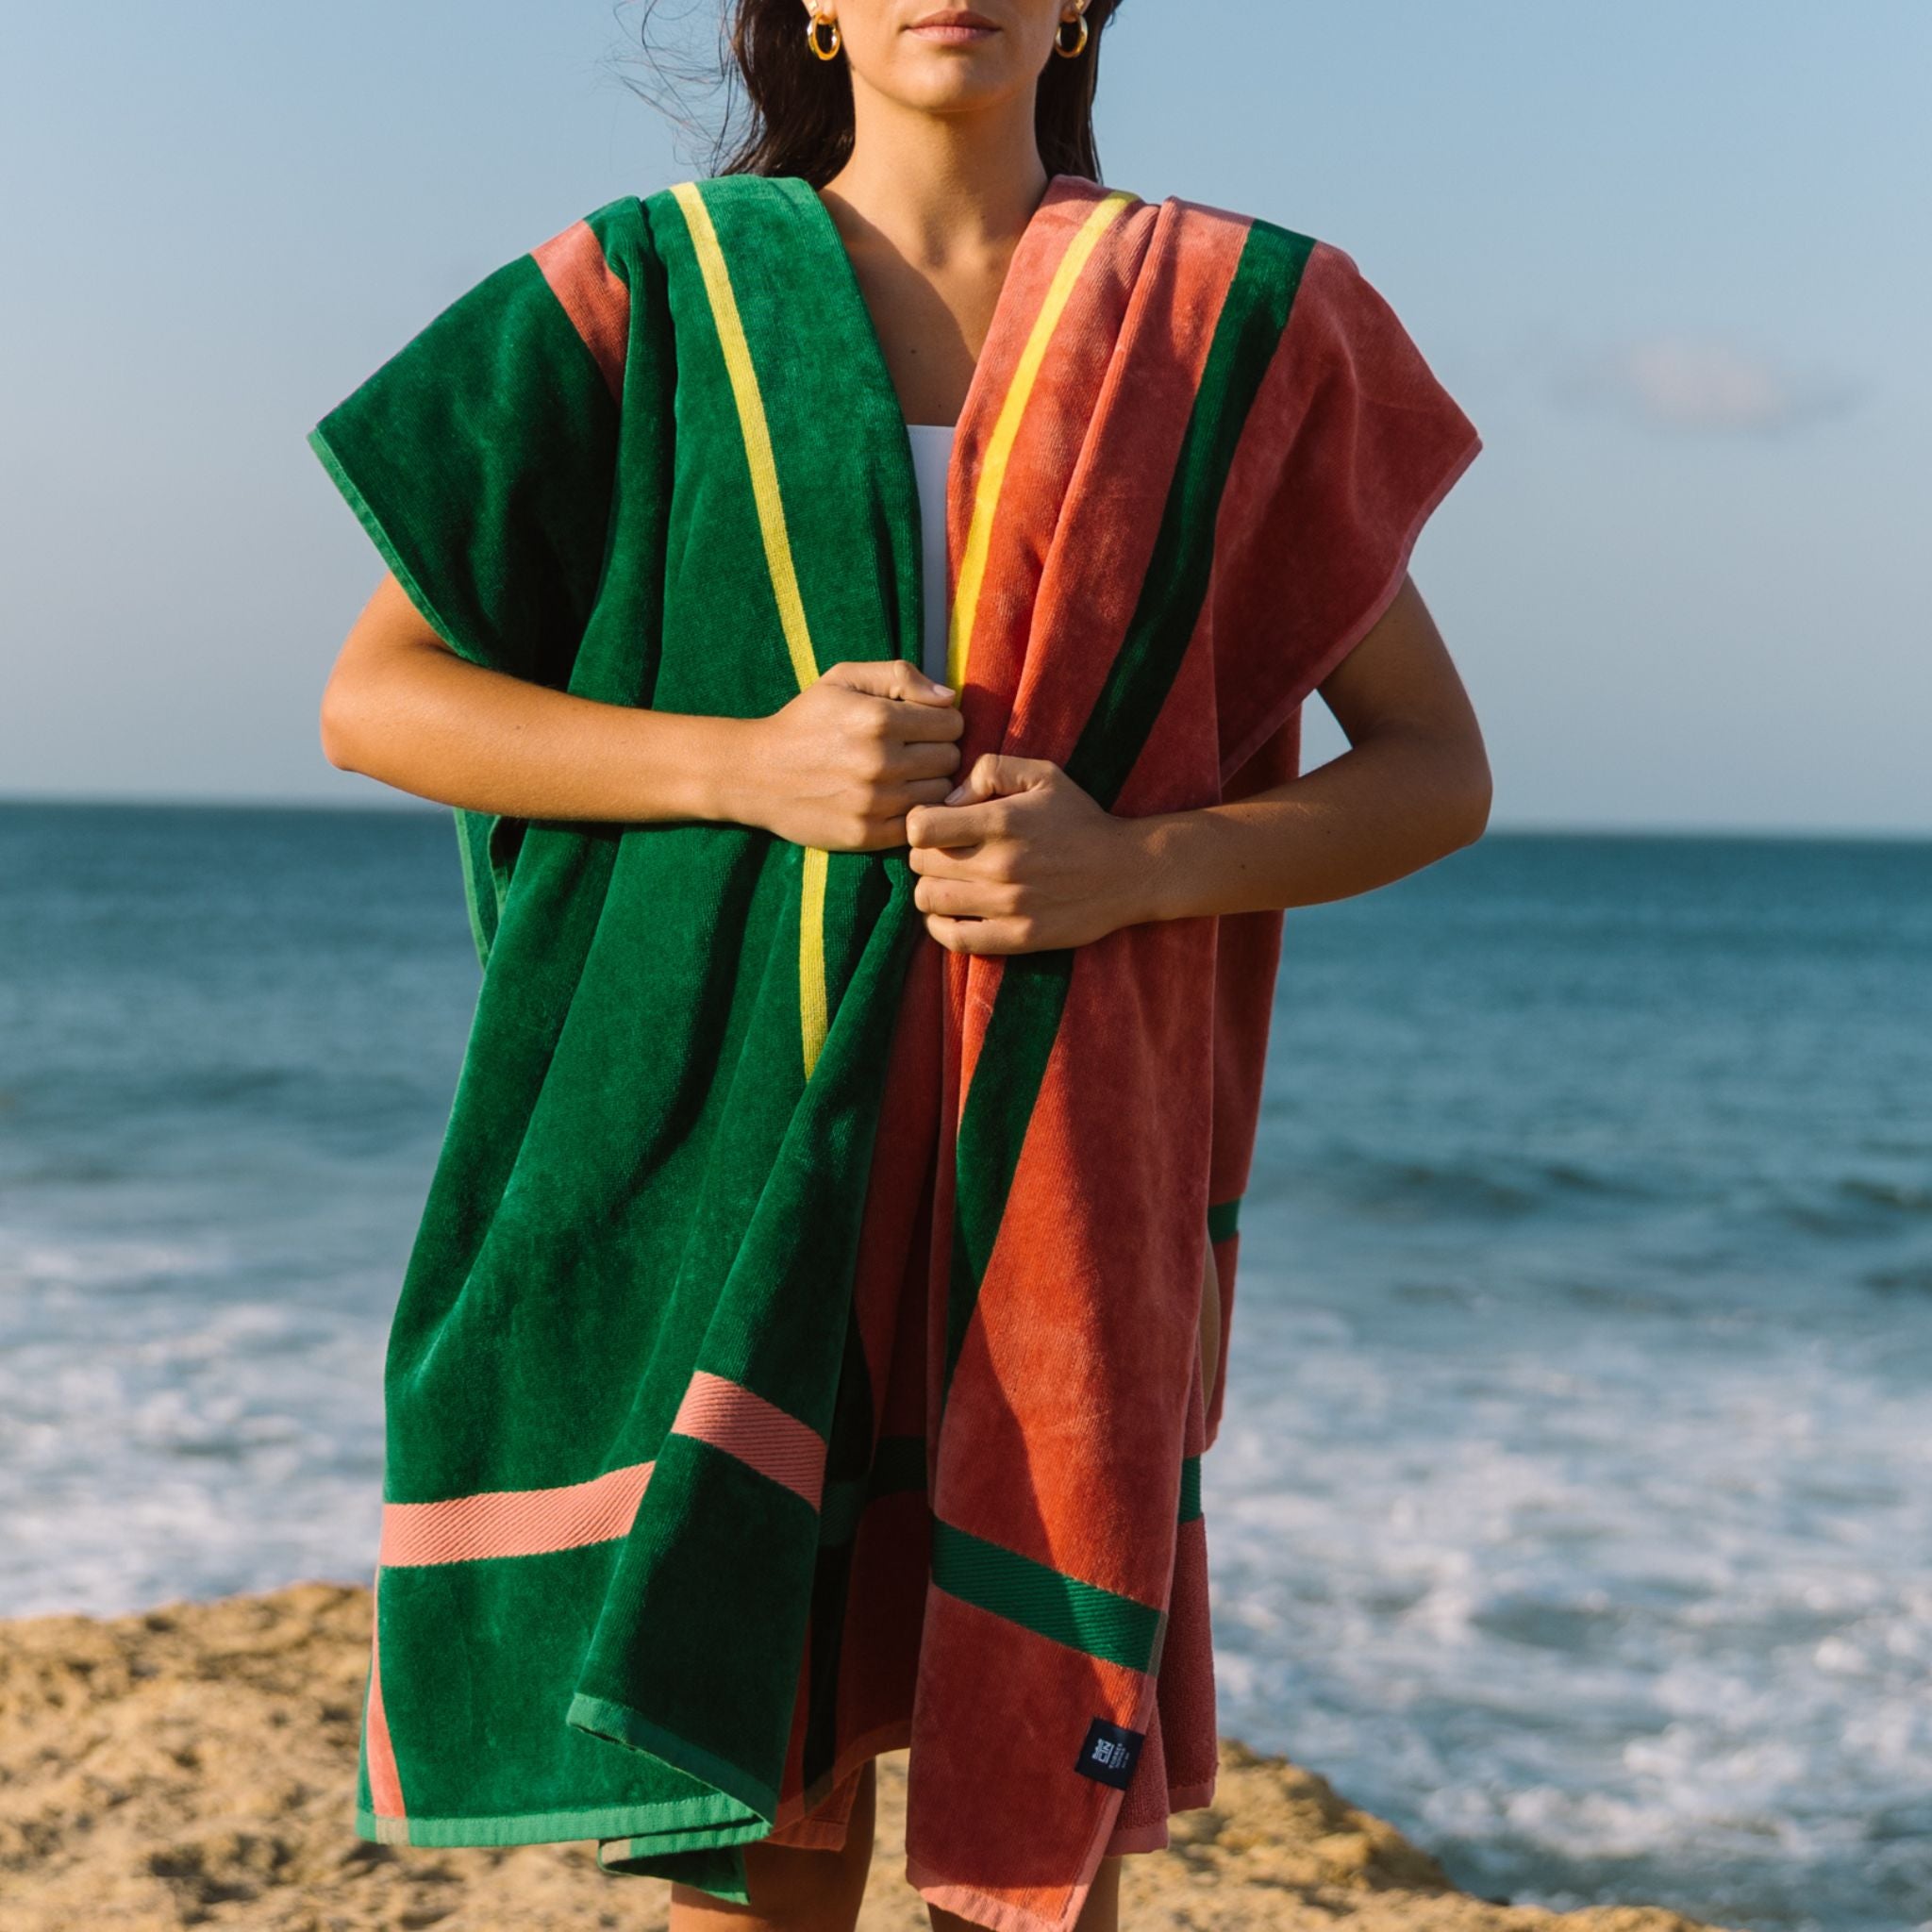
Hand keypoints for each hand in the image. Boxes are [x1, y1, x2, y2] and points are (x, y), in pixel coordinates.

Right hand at [740, 660, 962, 849]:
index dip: (942, 721)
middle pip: (951, 759)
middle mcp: (880, 763)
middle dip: (938, 752)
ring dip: (929, 784)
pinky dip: (914, 813)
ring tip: (904, 776)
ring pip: (941, 794)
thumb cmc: (805, 721)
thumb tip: (949, 698)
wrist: (756, 774)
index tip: (921, 726)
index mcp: (878, 719)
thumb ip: (899, 675)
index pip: (952, 723)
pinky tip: (894, 800)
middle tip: (912, 751)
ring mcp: (875, 803)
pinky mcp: (868, 835)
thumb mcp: (843, 679)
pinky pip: (920, 825)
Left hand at [904, 754, 1150, 953]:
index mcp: (1002, 822)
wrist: (1128, 871)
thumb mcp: (1042, 775)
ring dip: (931, 889)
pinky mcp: (1017, 938)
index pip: (919, 827)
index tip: (935, 824)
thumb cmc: (1080, 818)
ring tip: (949, 881)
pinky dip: (940, 926)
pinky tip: (951, 913)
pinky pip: (953, 939)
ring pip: (929, 901)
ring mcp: (1008, 906)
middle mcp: (1001, 866)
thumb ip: (990, 771)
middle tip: (944, 853)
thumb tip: (947, 801)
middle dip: (924, 855)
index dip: (918, 823)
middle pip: (920, 865)